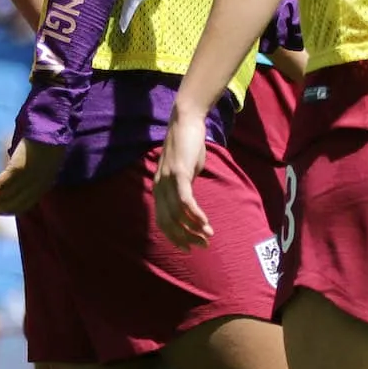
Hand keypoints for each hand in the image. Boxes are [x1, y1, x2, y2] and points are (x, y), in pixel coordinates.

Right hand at [0, 140, 64, 215]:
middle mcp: (33, 189)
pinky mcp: (17, 171)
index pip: (20, 207)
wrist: (52, 131)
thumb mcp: (43, 163)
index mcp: (41, 188)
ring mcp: (25, 181)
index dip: (4, 211)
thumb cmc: (48, 143)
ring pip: (2, 198)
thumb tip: (17, 176)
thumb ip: (33, 174)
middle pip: (9, 205)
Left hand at [151, 110, 213, 248]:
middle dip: (185, 238)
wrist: (186, 121)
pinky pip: (185, 200)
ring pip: (178, 214)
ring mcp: (167, 180)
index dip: (175, 237)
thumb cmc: (188, 146)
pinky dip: (195, 214)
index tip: (189, 247)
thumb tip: (192, 205)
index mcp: (159, 189)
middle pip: (169, 222)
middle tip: (202, 246)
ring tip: (208, 236)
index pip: (163, 221)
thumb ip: (186, 188)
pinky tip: (205, 223)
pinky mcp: (178, 172)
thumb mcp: (186, 172)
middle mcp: (159, 187)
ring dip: (194, 228)